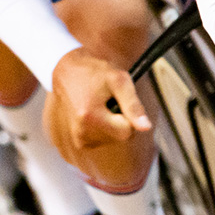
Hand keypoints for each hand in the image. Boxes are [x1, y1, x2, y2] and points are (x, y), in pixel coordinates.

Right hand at [50, 47, 150, 164]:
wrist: (68, 72)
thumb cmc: (96, 73)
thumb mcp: (119, 81)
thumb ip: (133, 105)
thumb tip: (146, 127)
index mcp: (90, 118)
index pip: (127, 132)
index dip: (128, 115)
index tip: (118, 100)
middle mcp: (82, 133)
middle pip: (120, 137)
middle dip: (120, 120)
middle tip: (109, 100)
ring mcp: (79, 139)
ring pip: (113, 138)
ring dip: (111, 123)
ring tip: (100, 104)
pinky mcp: (79, 142)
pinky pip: (104, 139)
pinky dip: (104, 127)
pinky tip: (94, 113)